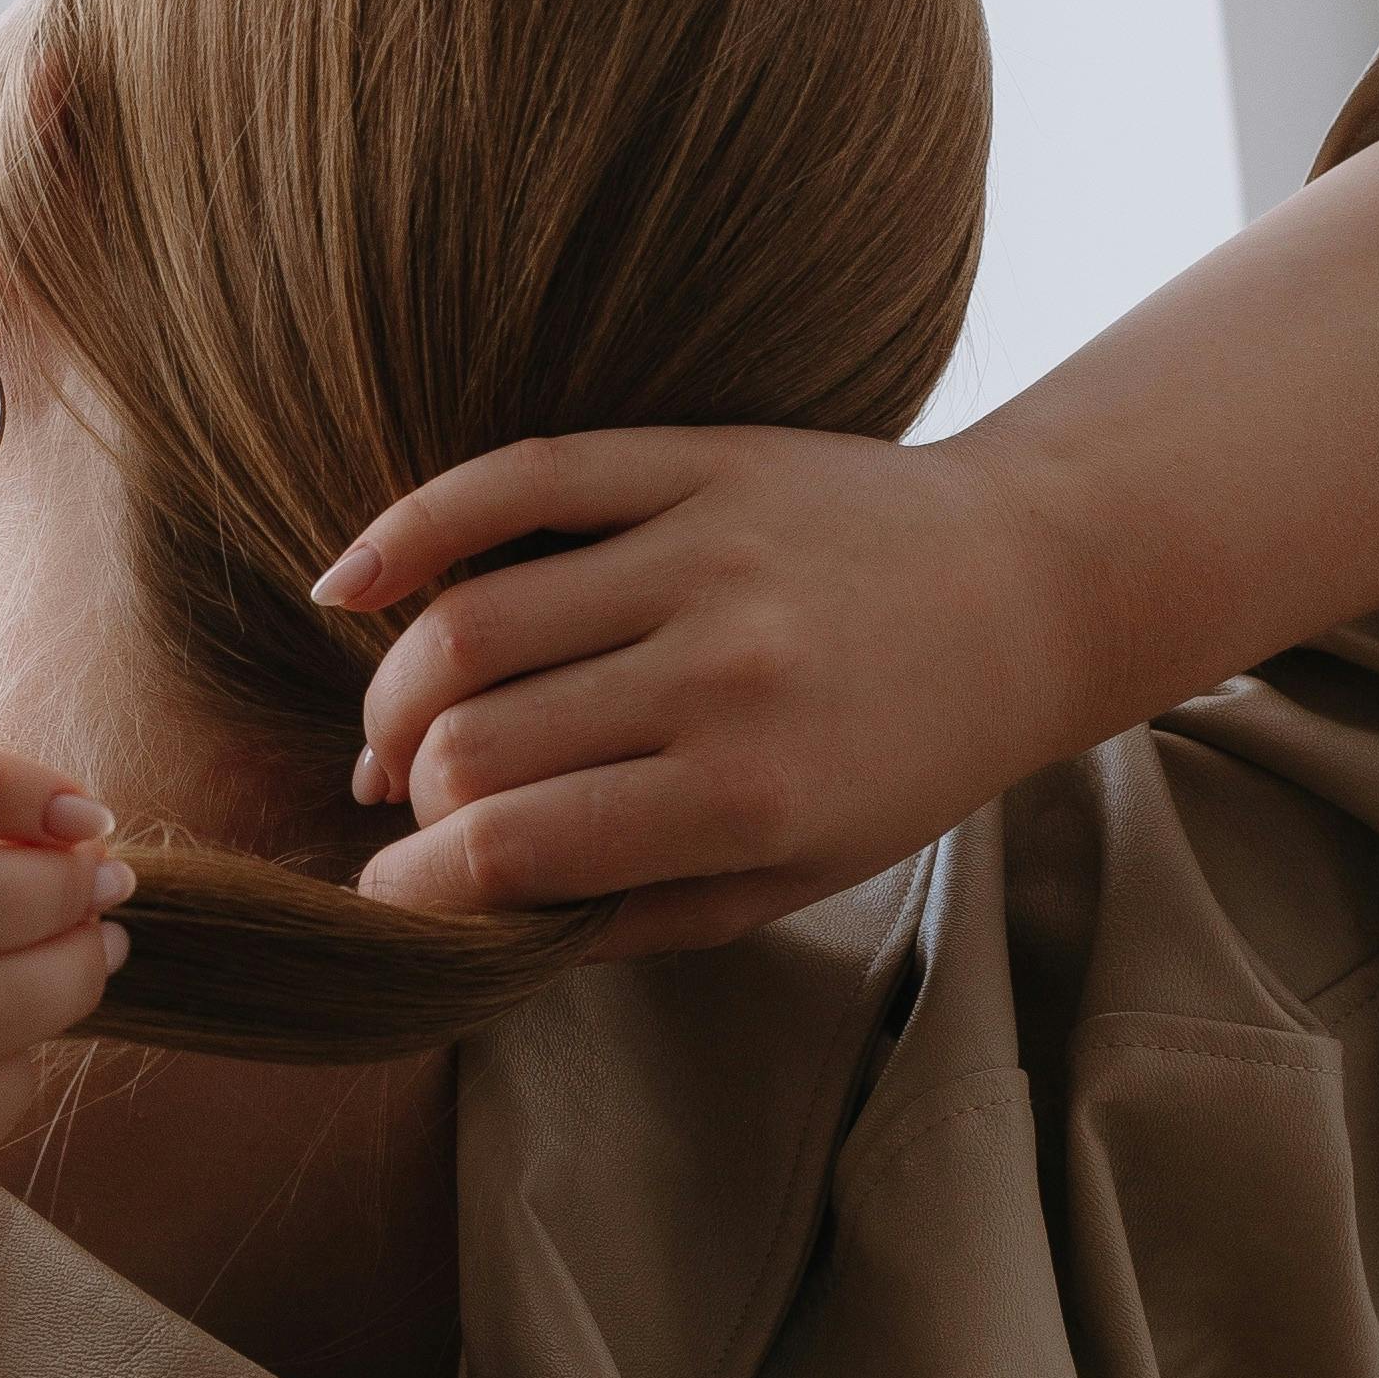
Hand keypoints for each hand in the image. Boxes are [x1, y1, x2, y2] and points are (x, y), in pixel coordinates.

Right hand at [311, 430, 1076, 955]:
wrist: (1033, 586)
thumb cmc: (905, 756)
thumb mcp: (796, 877)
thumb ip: (636, 912)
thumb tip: (471, 920)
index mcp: (749, 795)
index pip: (510, 851)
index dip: (416, 887)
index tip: (388, 897)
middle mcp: (723, 671)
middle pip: (471, 745)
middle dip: (414, 797)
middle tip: (423, 812)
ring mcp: (704, 552)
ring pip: (466, 627)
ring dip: (397, 695)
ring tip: (402, 731)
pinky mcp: (695, 458)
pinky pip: (512, 482)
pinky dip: (407, 530)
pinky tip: (345, 584)